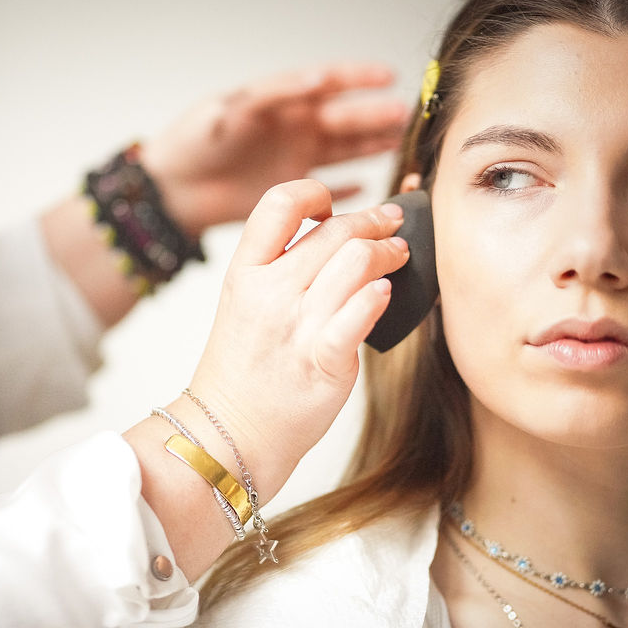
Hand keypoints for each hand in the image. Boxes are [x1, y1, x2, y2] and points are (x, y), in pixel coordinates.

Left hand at [140, 63, 408, 236]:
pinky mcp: (289, 191)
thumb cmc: (188, 145)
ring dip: (371, 146)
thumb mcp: (222, 112)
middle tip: (404, 116)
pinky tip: (368, 187)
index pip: (325, 84)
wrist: (169, 190)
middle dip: (374, 115)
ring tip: (400, 142)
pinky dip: (348, 190)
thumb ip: (267, 97)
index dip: (357, 78)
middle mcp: (291, 129)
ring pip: (343, 149)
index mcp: (278, 104)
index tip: (387, 75)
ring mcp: (293, 159)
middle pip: (343, 118)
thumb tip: (312, 80)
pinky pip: (327, 188)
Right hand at [184, 179, 409, 498]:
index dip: (313, 193)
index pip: (279, 203)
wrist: (229, 434)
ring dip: (389, 251)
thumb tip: (335, 236)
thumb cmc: (243, 371)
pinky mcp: (324, 359)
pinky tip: (386, 293)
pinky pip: (361, 312)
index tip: (331, 207)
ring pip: (357, 260)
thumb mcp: (244, 304)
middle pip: (334, 229)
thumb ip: (280, 268)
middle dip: (374, 220)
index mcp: (245, 272)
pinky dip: (380, 295)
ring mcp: (296, 325)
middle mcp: (269, 292)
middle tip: (392, 223)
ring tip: (399, 256)